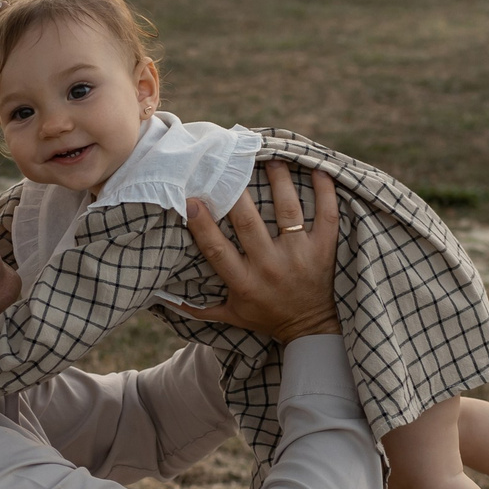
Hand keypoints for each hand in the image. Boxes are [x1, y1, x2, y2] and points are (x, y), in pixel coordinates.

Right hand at [174, 161, 339, 342]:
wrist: (310, 330)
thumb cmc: (267, 317)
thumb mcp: (231, 316)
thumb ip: (198, 308)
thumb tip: (162, 298)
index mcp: (244, 282)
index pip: (217, 250)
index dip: (202, 226)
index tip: (190, 200)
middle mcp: (270, 267)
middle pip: (249, 224)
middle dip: (236, 193)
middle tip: (229, 165)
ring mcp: (299, 256)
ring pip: (288, 211)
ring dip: (279, 181)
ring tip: (273, 158)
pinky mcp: (324, 250)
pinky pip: (326, 216)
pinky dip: (324, 191)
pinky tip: (317, 170)